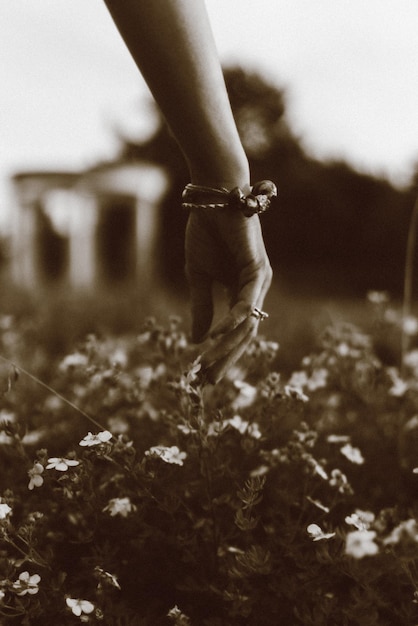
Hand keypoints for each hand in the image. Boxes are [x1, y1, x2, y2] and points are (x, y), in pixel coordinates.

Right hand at [185, 207, 271, 383]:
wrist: (213, 199)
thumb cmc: (207, 232)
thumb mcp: (198, 276)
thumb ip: (201, 307)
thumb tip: (196, 341)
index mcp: (242, 292)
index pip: (235, 332)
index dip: (220, 354)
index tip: (203, 375)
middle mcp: (255, 291)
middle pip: (244, 335)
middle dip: (226, 359)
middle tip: (208, 381)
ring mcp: (260, 282)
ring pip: (247, 325)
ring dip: (226, 347)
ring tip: (207, 366)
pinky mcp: (258, 270)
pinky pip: (247, 304)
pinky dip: (232, 322)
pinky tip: (215, 337)